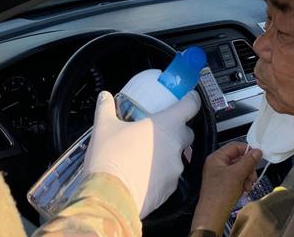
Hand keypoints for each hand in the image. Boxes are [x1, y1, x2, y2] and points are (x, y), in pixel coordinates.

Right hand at [83, 90, 200, 218]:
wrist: (111, 197)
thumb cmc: (110, 158)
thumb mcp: (103, 127)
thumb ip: (106, 108)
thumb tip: (104, 97)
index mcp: (166, 125)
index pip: (190, 105)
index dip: (190, 99)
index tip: (187, 97)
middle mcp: (176, 145)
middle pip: (186, 131)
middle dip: (175, 128)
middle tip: (156, 128)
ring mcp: (175, 168)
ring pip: (177, 155)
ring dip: (166, 152)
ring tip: (145, 154)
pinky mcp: (170, 188)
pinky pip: (170, 175)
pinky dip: (161, 172)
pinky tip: (144, 173)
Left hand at [190, 142, 262, 234]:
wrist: (213, 214)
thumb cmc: (221, 193)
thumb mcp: (237, 174)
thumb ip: (248, 161)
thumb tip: (257, 151)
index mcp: (216, 158)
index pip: (234, 147)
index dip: (247, 150)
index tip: (258, 157)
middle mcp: (217, 164)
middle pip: (238, 159)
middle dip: (248, 169)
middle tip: (252, 178)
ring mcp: (220, 175)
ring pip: (239, 170)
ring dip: (246, 178)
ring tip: (247, 187)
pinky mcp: (223, 184)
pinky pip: (236, 179)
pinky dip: (242, 184)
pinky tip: (243, 191)